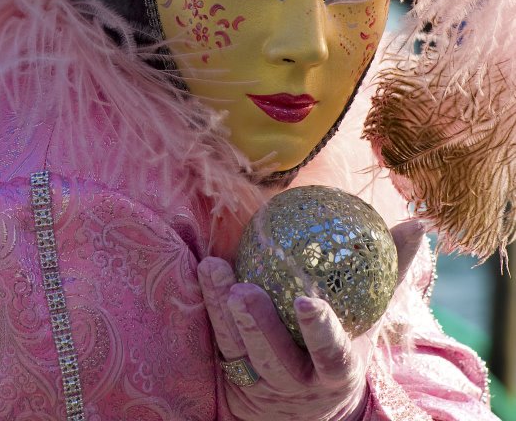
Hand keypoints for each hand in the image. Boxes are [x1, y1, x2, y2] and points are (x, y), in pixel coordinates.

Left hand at [197, 219, 423, 420]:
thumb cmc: (343, 343)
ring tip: (215, 270)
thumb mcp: (370, 316)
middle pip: (274, 358)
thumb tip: (419, 224)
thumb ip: (393, 270)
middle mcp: (296, 381)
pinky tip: (208, 270)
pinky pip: (218, 340)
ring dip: (222, 310)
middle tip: (244, 290)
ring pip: (238, 349)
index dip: (319, 331)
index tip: (307, 301)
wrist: (305, 407)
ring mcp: (260, 380)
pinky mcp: (231, 375)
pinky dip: (210, 305)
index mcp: (335, 370)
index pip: (329, 354)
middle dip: (258, 326)